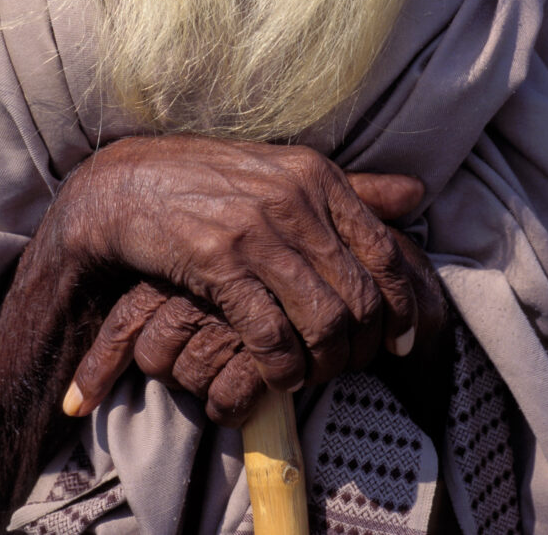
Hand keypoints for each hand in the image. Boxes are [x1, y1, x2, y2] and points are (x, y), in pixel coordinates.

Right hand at [61, 144, 436, 418]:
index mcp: (317, 175)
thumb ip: (353, 189)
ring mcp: (256, 229)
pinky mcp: (219, 261)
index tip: (398, 340)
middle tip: (347, 365)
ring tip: (313, 372)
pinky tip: (277, 375)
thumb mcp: (286, 172)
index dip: (401, 306)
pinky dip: (282, 367)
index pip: (385, 252)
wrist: (130, 183)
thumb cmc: (214, 181)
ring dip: (325, 363)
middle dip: (362, 346)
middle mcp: (295, 199)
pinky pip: (272, 335)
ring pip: (324, 320)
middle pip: (360, 296)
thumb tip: (417, 192)